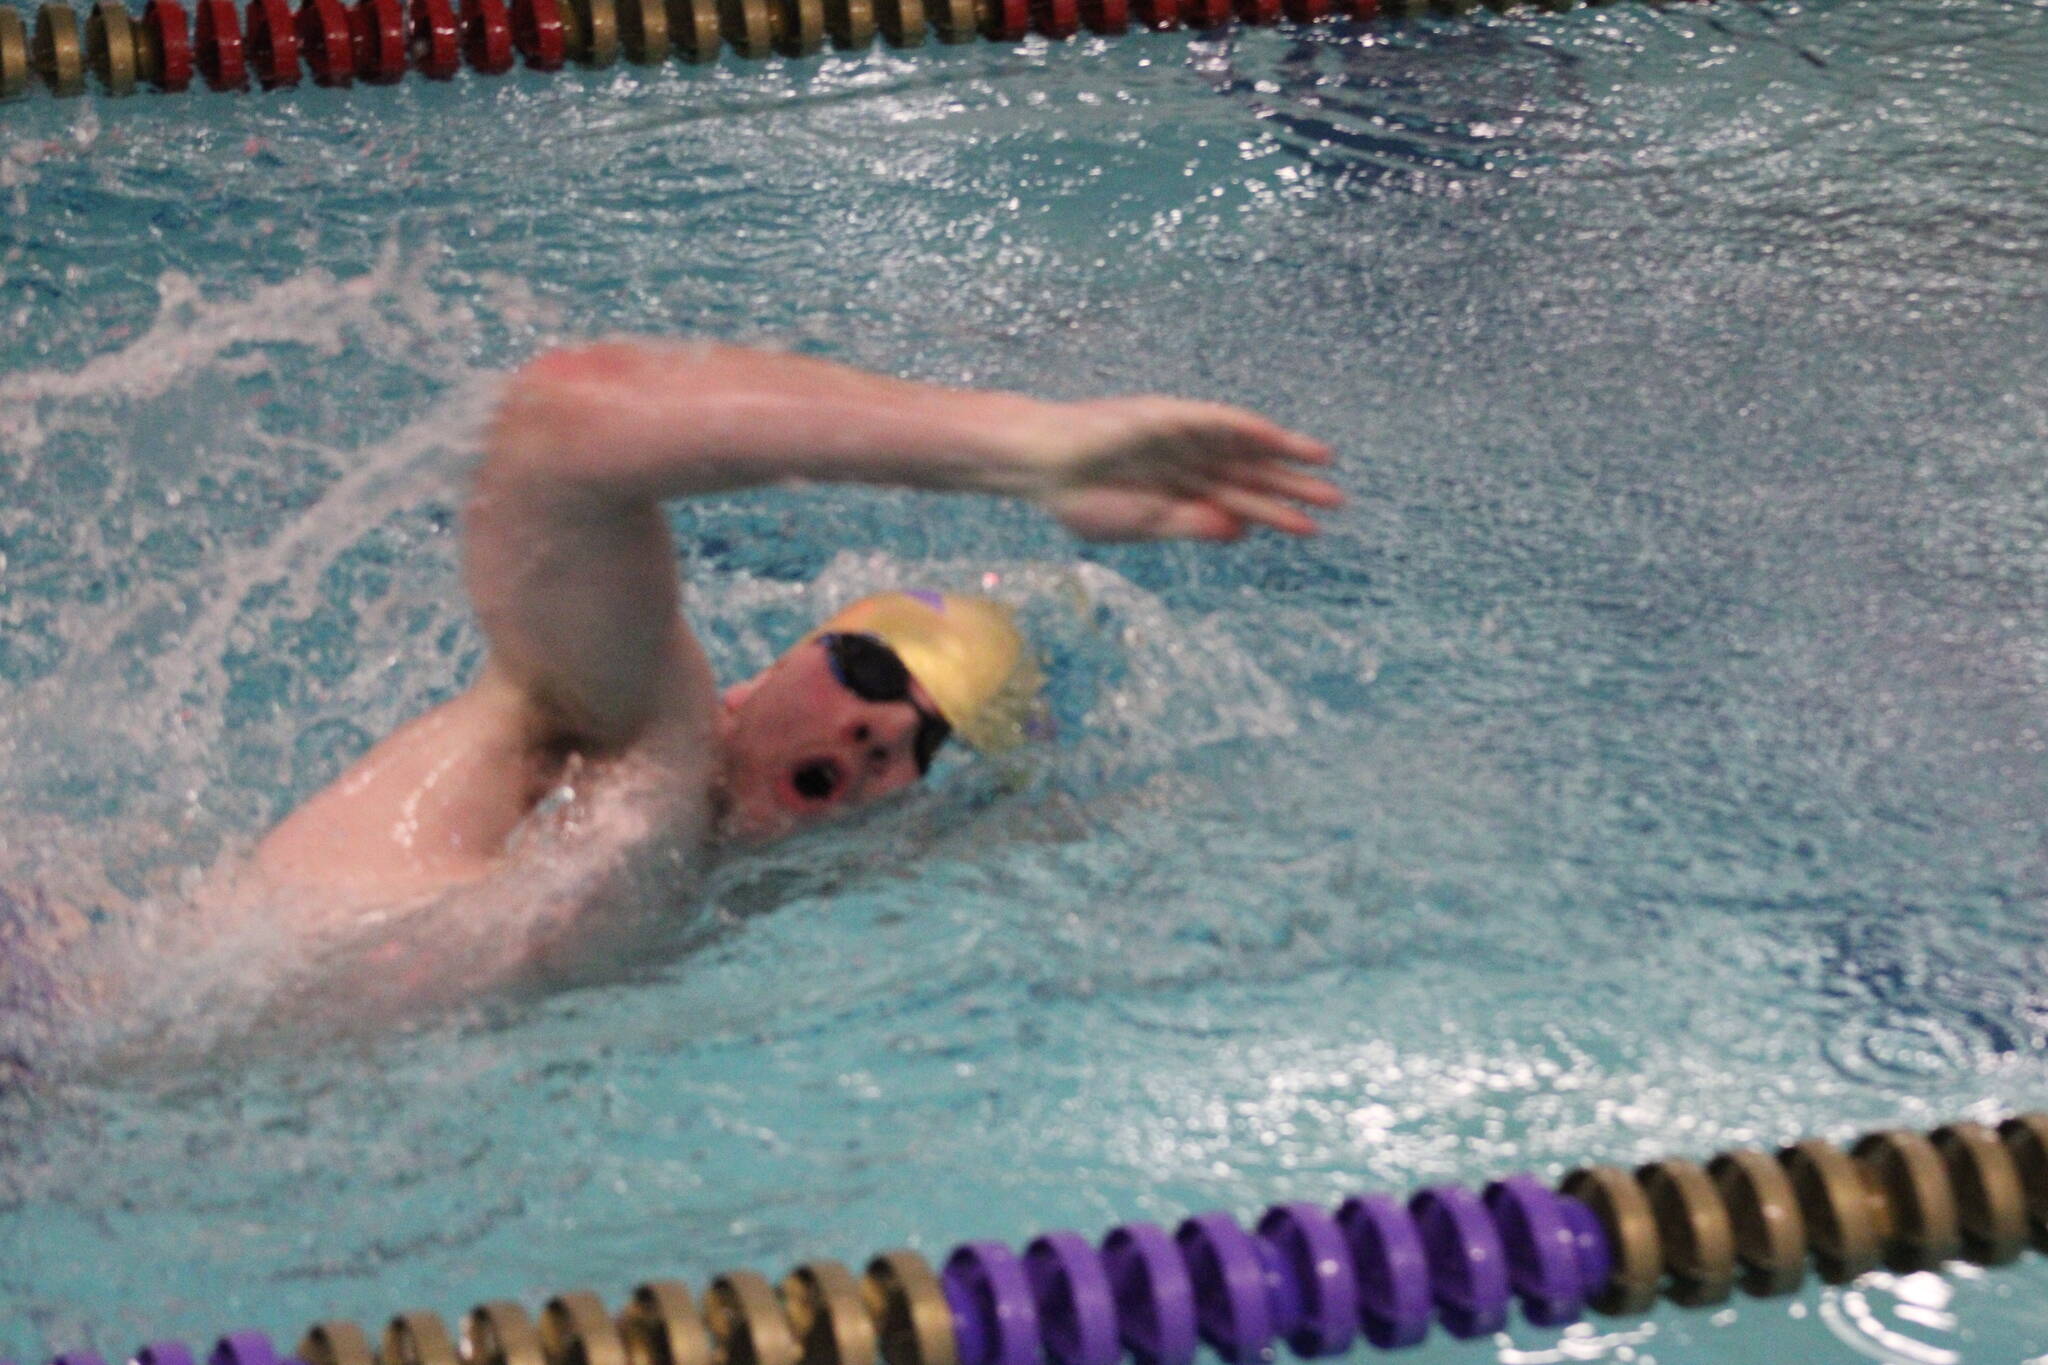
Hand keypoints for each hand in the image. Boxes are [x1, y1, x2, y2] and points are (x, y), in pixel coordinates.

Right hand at [1031, 396, 1341, 541]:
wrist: (1040, 466)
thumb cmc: (1083, 497)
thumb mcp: (1144, 523)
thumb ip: (1191, 525)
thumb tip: (1239, 531)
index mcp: (1183, 491)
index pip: (1241, 503)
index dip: (1276, 515)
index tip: (1313, 529)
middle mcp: (1189, 460)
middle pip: (1252, 474)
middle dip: (1292, 486)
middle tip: (1337, 500)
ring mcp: (1180, 436)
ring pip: (1242, 444)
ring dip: (1282, 450)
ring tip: (1324, 461)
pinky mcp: (1165, 416)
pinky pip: (1213, 419)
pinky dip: (1244, 427)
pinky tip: (1274, 437)